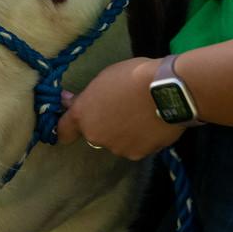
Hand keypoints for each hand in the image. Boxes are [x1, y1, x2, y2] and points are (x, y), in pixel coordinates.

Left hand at [58, 57, 187, 159]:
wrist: (168, 90)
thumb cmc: (133, 76)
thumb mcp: (104, 79)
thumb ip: (86, 97)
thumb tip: (68, 102)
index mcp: (83, 116)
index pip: (64, 131)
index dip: (68, 128)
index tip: (73, 123)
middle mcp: (96, 136)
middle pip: (96, 134)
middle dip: (105, 125)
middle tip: (122, 108)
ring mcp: (118, 148)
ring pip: (118, 142)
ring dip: (125, 133)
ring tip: (142, 114)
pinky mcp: (139, 154)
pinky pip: (137, 146)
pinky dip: (143, 138)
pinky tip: (153, 123)